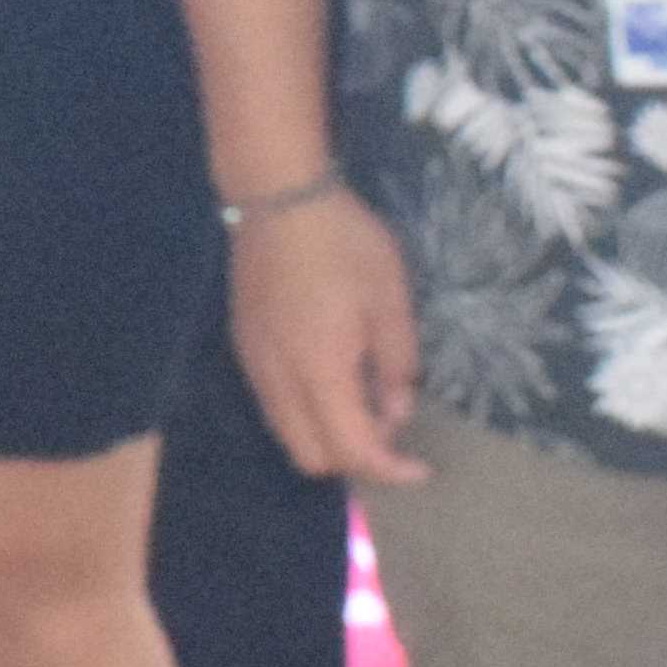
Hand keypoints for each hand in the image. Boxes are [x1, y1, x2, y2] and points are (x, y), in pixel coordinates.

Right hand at [229, 185, 430, 485]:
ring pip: (288, 433)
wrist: (277, 196)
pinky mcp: (246, 346)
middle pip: (311, 457)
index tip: (421, 468)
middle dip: (355, 458)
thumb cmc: (344, 243)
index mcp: (319, 372)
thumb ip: (397, 365)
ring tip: (364, 401)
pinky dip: (306, 413)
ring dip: (328, 437)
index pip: (352, 449)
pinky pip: (274, 404)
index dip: (389, 470)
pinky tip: (331, 376)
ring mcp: (255, 364)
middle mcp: (278, 380)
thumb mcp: (391, 301)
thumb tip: (395, 412)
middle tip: (389, 427)